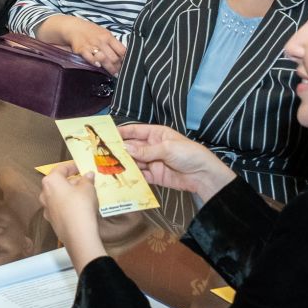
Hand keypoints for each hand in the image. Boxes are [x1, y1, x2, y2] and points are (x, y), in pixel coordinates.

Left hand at [38, 162, 105, 268]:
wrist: (77, 233)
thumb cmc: (81, 204)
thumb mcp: (88, 188)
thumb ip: (87, 180)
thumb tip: (88, 175)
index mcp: (51, 181)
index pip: (61, 168)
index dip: (72, 166)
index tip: (81, 166)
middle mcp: (44, 193)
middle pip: (58, 182)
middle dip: (71, 181)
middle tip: (84, 181)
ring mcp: (46, 208)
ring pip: (58, 196)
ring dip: (69, 193)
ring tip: (83, 194)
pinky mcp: (51, 220)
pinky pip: (59, 207)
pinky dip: (67, 205)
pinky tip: (78, 207)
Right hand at [57, 17, 126, 74]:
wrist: (73, 27)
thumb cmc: (90, 31)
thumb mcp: (104, 33)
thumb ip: (112, 43)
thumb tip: (123, 54)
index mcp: (108, 37)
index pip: (122, 50)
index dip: (126, 59)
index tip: (127, 65)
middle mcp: (101, 41)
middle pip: (114, 57)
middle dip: (118, 67)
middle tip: (120, 72)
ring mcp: (91, 45)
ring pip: (104, 59)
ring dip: (110, 68)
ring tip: (113, 73)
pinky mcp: (81, 49)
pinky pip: (90, 58)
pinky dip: (95, 62)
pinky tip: (98, 66)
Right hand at [118, 123, 236, 199]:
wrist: (203, 175)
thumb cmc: (189, 154)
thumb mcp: (167, 148)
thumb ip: (145, 150)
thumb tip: (125, 148)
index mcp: (156, 134)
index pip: (135, 131)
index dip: (121, 132)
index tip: (107, 134)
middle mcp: (152, 147)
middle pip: (132, 147)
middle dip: (120, 150)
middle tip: (103, 153)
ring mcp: (153, 161)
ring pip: (134, 161)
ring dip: (124, 164)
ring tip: (109, 166)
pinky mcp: (155, 176)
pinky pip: (140, 175)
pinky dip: (132, 176)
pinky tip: (123, 176)